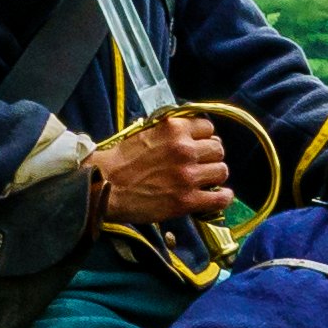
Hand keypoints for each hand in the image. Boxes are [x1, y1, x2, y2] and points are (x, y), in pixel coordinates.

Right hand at [88, 113, 233, 222]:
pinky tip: (218, 196)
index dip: (204, 138)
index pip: (208, 127)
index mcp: (174, 129)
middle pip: (218, 149)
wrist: (105, 186)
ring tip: (205, 181)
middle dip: (211, 157)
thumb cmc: (121, 161)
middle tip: (201, 165)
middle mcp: (185, 149)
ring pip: (222, 171)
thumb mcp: (145, 133)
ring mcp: (188, 176)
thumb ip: (169, 131)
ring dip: (215, 176)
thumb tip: (191, 133)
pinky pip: (220, 198)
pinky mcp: (187, 200)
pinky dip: (223, 197)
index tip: (199, 146)